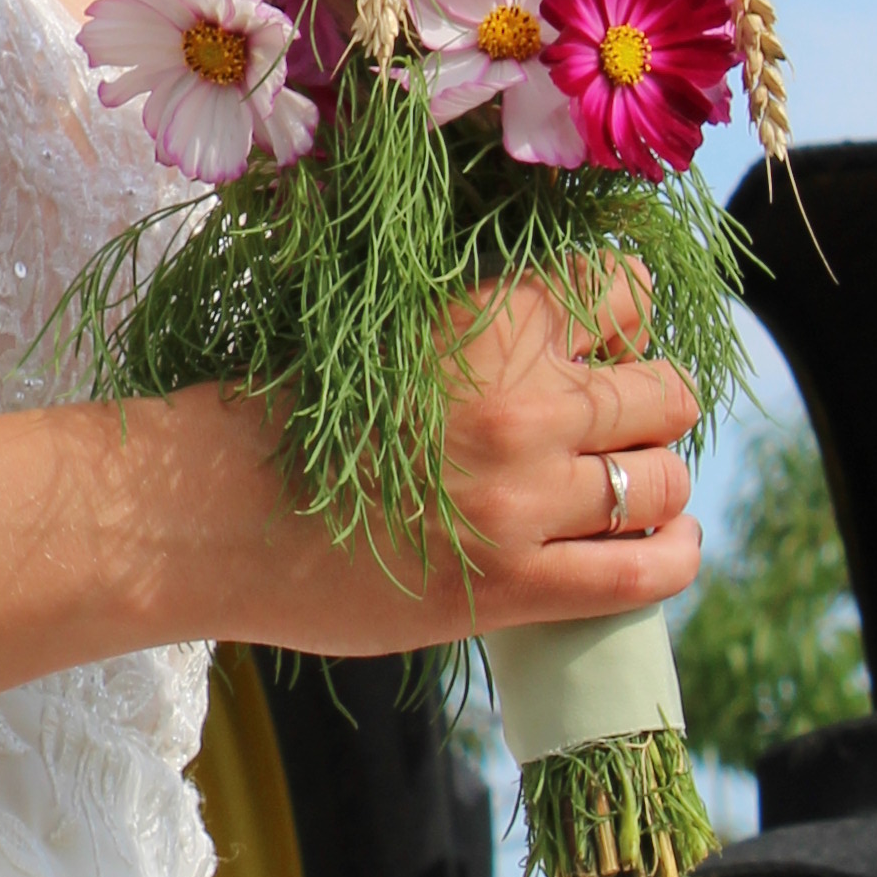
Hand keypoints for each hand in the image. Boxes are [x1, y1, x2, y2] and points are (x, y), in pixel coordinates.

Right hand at [212, 263, 703, 661]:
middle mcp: (524, 403)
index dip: (624, 321)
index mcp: (486, 321)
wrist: (206, 510)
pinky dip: (671, 557)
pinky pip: (645, 573)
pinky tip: (661, 550)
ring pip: (666, 481)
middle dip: (648, 408)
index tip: (601, 348)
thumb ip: (472, 335)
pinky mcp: (515, 585)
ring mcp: (525, 499)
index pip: (623, 292)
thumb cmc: (276, 415)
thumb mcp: (382, 331)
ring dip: (657, 486)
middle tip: (610, 432)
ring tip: (627, 498)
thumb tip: (560, 347)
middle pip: (664, 393)